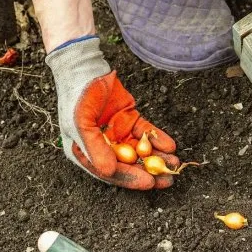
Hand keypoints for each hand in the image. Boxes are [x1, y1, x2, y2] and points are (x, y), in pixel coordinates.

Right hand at [46, 37, 179, 189]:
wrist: (86, 68)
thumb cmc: (77, 97)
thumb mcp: (81, 124)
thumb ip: (95, 148)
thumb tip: (109, 171)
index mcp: (84, 152)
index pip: (110, 171)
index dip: (130, 178)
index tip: (150, 183)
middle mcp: (101, 146)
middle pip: (129, 164)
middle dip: (149, 171)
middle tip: (169, 179)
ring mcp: (117, 133)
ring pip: (140, 149)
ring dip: (157, 157)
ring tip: (174, 163)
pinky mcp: (129, 119)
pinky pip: (145, 132)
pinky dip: (157, 139)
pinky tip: (170, 145)